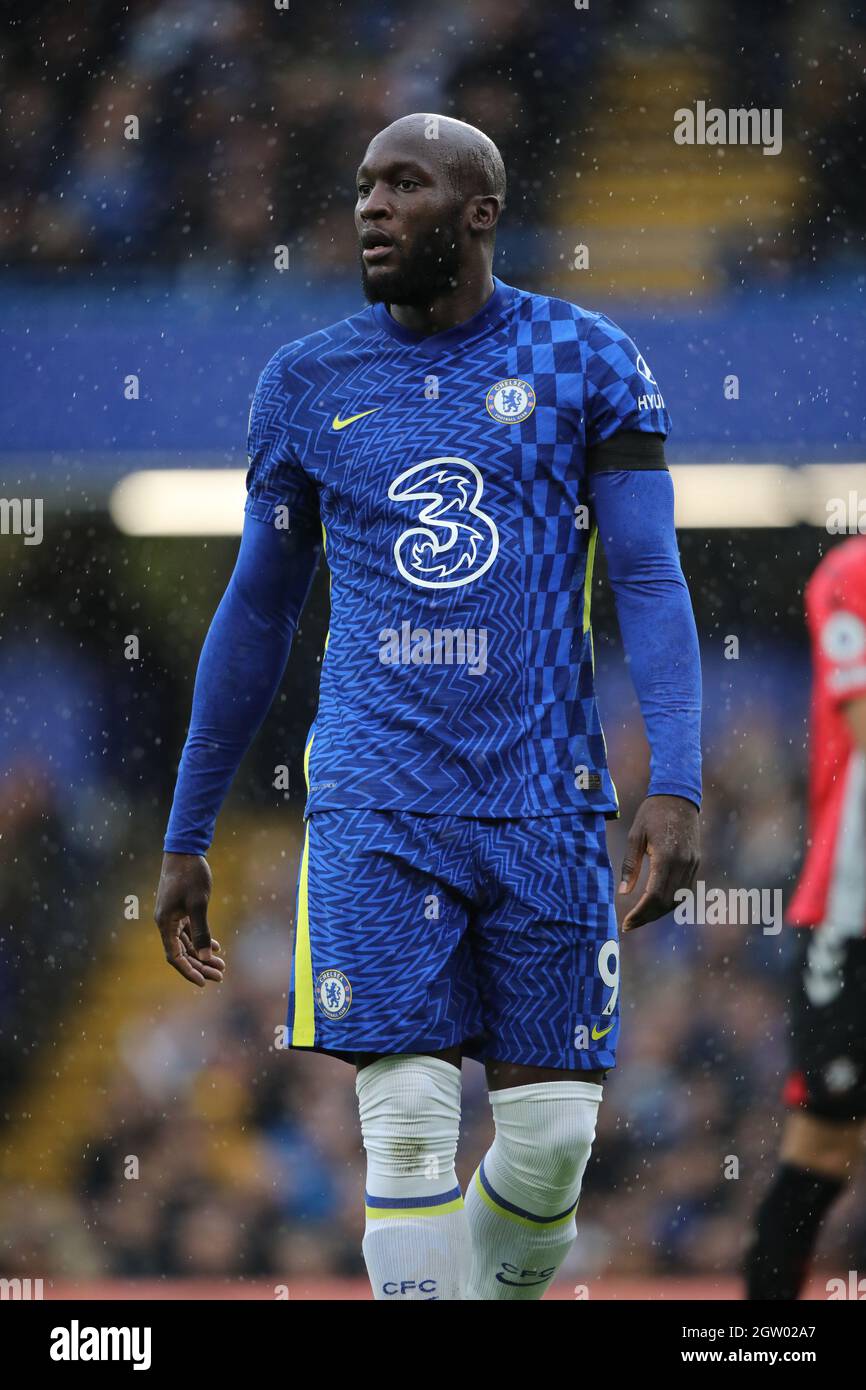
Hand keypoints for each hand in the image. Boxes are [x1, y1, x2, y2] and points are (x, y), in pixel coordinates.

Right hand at [154, 852, 224, 986]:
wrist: (184, 851)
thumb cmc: (190, 876)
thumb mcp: (199, 904)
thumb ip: (201, 931)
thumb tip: (204, 957)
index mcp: (165, 924)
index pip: (174, 956)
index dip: (188, 971)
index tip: (203, 983)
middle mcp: (166, 923)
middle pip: (182, 952)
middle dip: (200, 966)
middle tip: (220, 976)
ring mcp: (172, 916)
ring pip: (187, 942)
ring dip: (202, 955)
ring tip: (221, 966)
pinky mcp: (180, 909)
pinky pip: (189, 931)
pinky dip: (201, 940)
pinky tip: (215, 948)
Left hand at [618, 795, 699, 932]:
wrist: (678, 796)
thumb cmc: (652, 813)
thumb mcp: (635, 836)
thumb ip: (630, 866)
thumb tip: (623, 893)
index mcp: (666, 856)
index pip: (654, 896)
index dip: (640, 913)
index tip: (626, 923)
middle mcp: (683, 863)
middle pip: (667, 903)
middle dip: (648, 917)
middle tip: (630, 925)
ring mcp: (692, 864)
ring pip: (678, 899)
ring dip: (659, 912)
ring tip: (640, 917)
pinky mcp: (696, 862)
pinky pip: (684, 890)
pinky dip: (670, 901)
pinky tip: (655, 904)